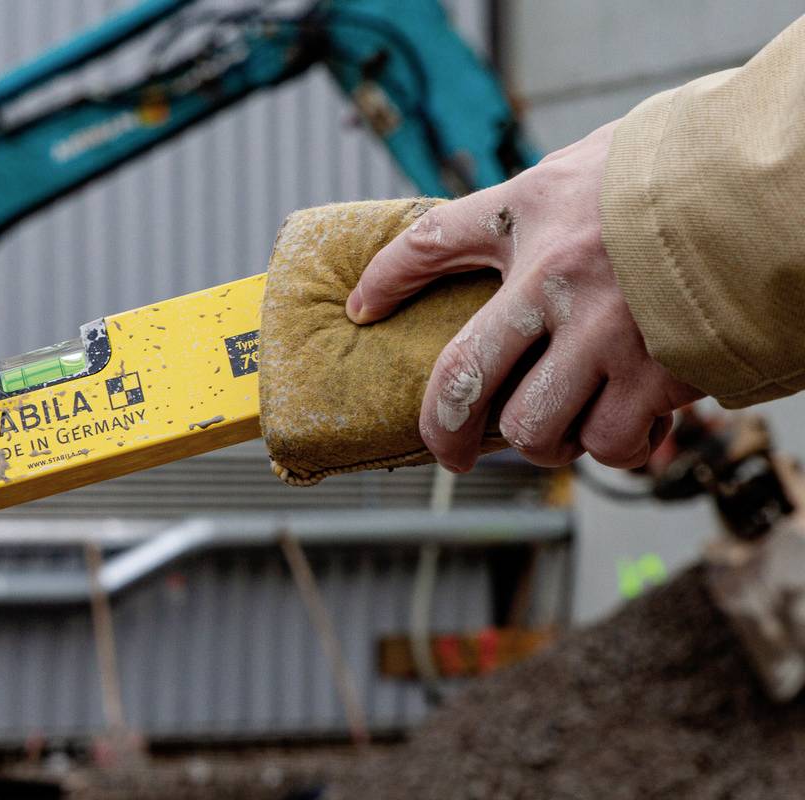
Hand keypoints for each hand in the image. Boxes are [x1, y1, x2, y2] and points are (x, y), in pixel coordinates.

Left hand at [345, 121, 702, 471]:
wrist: (771, 188)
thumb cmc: (675, 175)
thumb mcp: (583, 171)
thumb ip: (534, 211)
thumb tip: (490, 241)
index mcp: (531, 216)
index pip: (429, 243)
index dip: (385, 279)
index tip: (362, 308)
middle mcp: (554, 280)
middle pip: (461, 382)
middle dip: (443, 433)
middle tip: (449, 454)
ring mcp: (606, 334)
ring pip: (535, 429)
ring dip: (541, 441)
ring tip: (556, 429)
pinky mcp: (660, 374)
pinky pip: (613, 444)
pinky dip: (614, 448)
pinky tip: (625, 430)